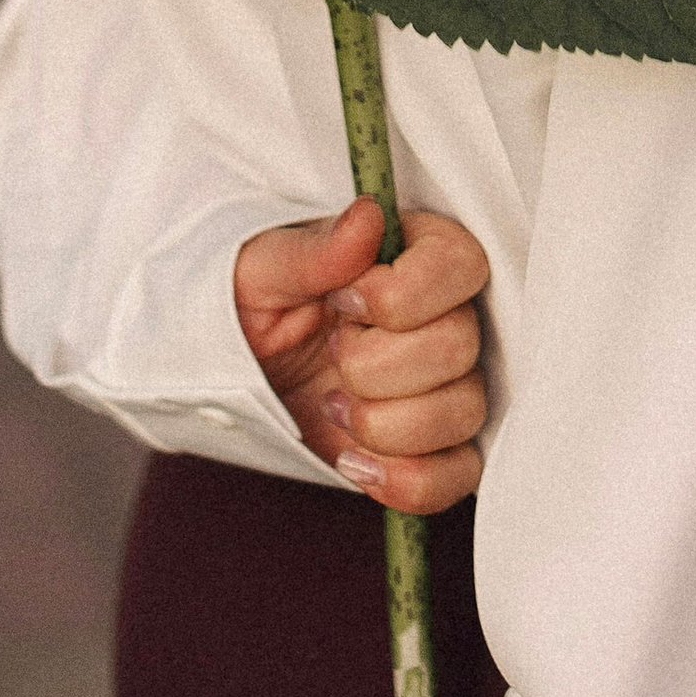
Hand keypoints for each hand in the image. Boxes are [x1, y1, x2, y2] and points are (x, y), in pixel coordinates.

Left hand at [233, 196, 489, 513]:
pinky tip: (354, 460)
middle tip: (329, 355)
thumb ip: (316, 250)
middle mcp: (443, 317)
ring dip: (385, 423)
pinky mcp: (432, 448)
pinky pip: (458, 476)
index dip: (404, 296)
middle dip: (377, 365)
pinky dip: (407, 480)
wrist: (232, 371)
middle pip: (460, 346)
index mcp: (413, 256)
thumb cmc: (248, 303)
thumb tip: (367, 217)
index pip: (460, 265)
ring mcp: (444, 385)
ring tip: (333, 406)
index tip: (343, 303)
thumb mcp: (261, 269)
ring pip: (462, 412)